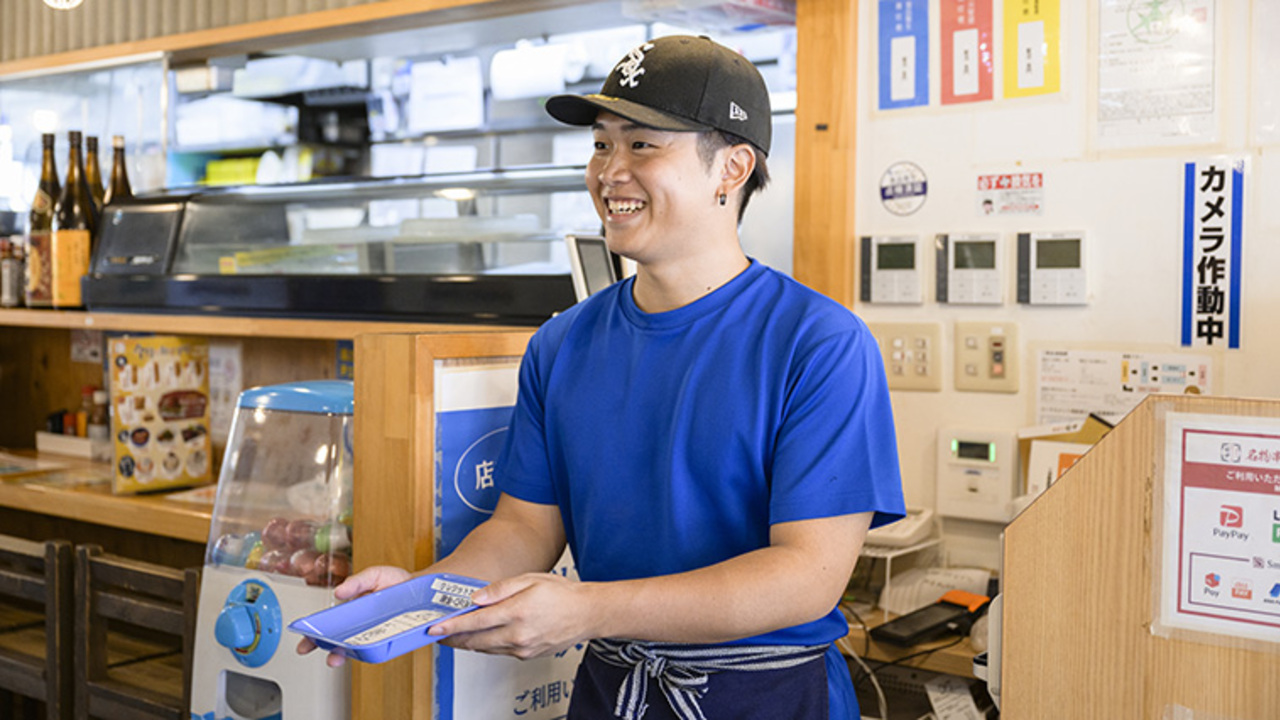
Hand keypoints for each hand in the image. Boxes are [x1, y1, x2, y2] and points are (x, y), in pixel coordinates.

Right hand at [295, 565, 411, 666]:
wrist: (424, 586)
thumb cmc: (396, 582)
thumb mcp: (374, 575)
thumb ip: (357, 581)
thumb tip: (339, 592)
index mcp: (353, 612)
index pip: (330, 627)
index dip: (315, 636)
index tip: (305, 642)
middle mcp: (363, 626)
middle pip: (341, 643)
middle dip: (332, 652)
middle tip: (327, 657)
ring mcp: (378, 633)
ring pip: (360, 649)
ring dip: (350, 655)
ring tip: (340, 657)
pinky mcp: (393, 638)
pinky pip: (381, 648)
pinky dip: (373, 651)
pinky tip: (366, 650)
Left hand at [429, 572, 596, 659]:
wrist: (587, 613)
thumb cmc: (562, 594)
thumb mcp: (530, 579)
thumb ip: (500, 588)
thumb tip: (476, 597)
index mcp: (516, 612)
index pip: (474, 622)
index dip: (451, 626)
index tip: (433, 628)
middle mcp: (518, 635)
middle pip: (475, 641)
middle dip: (453, 638)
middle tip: (438, 632)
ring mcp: (522, 649)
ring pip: (485, 649)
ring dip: (467, 643)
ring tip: (455, 633)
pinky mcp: (527, 655)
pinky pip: (499, 651)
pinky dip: (485, 645)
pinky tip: (482, 636)